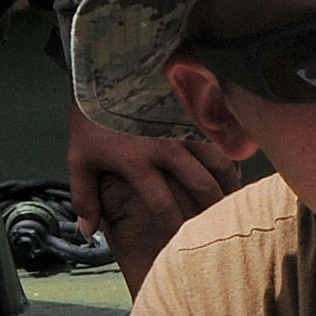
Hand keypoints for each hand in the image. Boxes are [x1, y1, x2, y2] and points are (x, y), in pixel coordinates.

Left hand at [65, 109, 227, 277]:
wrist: (104, 69)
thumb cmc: (92, 118)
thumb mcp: (79, 158)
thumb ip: (85, 197)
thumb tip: (88, 232)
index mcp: (137, 162)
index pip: (162, 205)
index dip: (174, 229)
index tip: (180, 246)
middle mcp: (165, 147)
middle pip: (200, 186)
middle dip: (212, 213)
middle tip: (219, 230)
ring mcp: (182, 127)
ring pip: (217, 162)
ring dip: (228, 185)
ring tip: (234, 204)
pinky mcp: (191, 112)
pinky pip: (220, 137)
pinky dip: (231, 157)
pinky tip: (236, 171)